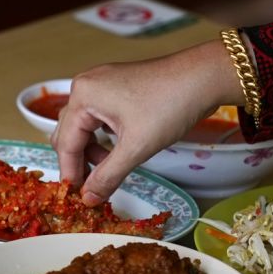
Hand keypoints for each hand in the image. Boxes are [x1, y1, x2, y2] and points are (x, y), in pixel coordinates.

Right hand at [52, 40, 242, 205]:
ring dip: (90, 150)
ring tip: (109, 167)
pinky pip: (94, 116)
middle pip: (68, 134)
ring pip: (81, 126)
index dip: (71, 173)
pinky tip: (115, 148)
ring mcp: (98, 83)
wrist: (206, 75)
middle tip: (92, 186)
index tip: (77, 197)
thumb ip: (107, 176)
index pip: (66, 144)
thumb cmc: (172, 104)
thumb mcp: (136, 147)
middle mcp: (84, 86)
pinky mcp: (112, 85)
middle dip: (79, 162)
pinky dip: (100, 136)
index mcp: (83, 96)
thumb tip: (88, 198)